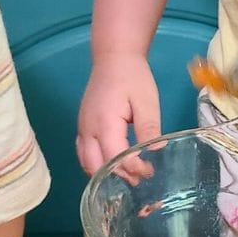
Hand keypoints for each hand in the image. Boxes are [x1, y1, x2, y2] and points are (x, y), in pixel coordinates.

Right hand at [76, 54, 160, 178]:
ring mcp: (82, 128)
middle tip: (140, 179)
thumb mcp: (147, 101)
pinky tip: (112, 165)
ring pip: (87, 162)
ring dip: (105, 174)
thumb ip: (149, 128)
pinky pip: (84, 153)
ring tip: (129, 176)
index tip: (150, 171)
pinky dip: (96, 164)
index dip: (134, 169)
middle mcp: (88, 129)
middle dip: (118, 176)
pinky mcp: (82, 125)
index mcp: (105, 124)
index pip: (116, 158)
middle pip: (97, 166)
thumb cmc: (132, 77)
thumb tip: (155, 152)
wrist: (113, 57)